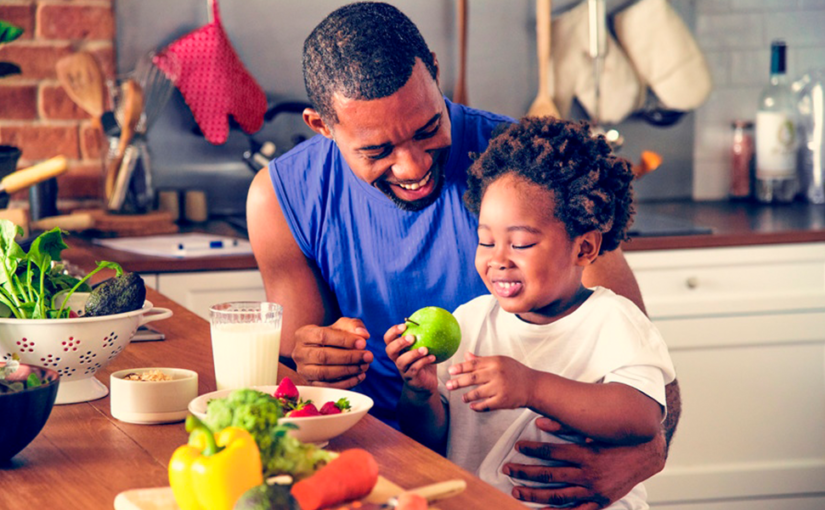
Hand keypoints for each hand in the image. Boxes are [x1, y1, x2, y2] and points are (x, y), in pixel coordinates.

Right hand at [292, 318, 372, 388]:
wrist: (322, 350)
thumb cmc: (333, 336)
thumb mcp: (342, 325)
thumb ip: (353, 325)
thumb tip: (363, 335)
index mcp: (303, 334)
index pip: (323, 336)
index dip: (345, 340)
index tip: (363, 343)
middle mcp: (299, 353)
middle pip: (324, 356)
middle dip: (349, 357)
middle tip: (368, 356)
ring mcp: (303, 370)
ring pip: (325, 373)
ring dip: (348, 371)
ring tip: (365, 366)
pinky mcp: (310, 383)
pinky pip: (328, 386)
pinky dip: (346, 383)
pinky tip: (359, 376)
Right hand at [384, 323, 437, 395]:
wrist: (426, 384)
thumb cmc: (424, 363)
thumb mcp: (424, 348)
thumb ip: (424, 337)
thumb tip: (433, 318)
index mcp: (398, 350)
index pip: (388, 339)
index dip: (392, 332)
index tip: (404, 325)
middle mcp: (397, 359)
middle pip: (390, 350)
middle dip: (399, 342)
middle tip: (411, 337)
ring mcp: (403, 370)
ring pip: (401, 361)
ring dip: (413, 354)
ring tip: (425, 349)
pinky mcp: (411, 378)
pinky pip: (414, 369)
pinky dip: (423, 362)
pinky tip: (433, 357)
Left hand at [446, 352, 533, 410]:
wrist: (533, 386)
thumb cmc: (515, 372)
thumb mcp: (500, 361)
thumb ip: (482, 360)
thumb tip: (466, 355)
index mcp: (495, 362)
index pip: (473, 364)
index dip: (460, 367)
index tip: (450, 371)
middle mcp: (497, 374)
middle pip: (472, 378)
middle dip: (458, 382)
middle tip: (448, 385)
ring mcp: (500, 388)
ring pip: (477, 393)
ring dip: (467, 396)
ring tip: (463, 398)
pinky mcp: (503, 401)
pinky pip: (486, 405)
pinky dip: (477, 407)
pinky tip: (472, 406)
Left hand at [502, 417, 666, 508]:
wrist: (646, 454)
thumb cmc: (617, 439)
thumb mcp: (593, 429)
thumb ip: (566, 425)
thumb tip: (540, 420)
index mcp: (586, 453)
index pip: (552, 452)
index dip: (532, 449)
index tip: (517, 447)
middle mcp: (588, 474)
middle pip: (549, 475)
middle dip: (525, 472)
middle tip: (507, 469)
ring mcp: (594, 491)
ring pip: (558, 495)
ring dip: (534, 494)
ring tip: (515, 491)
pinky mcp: (600, 501)